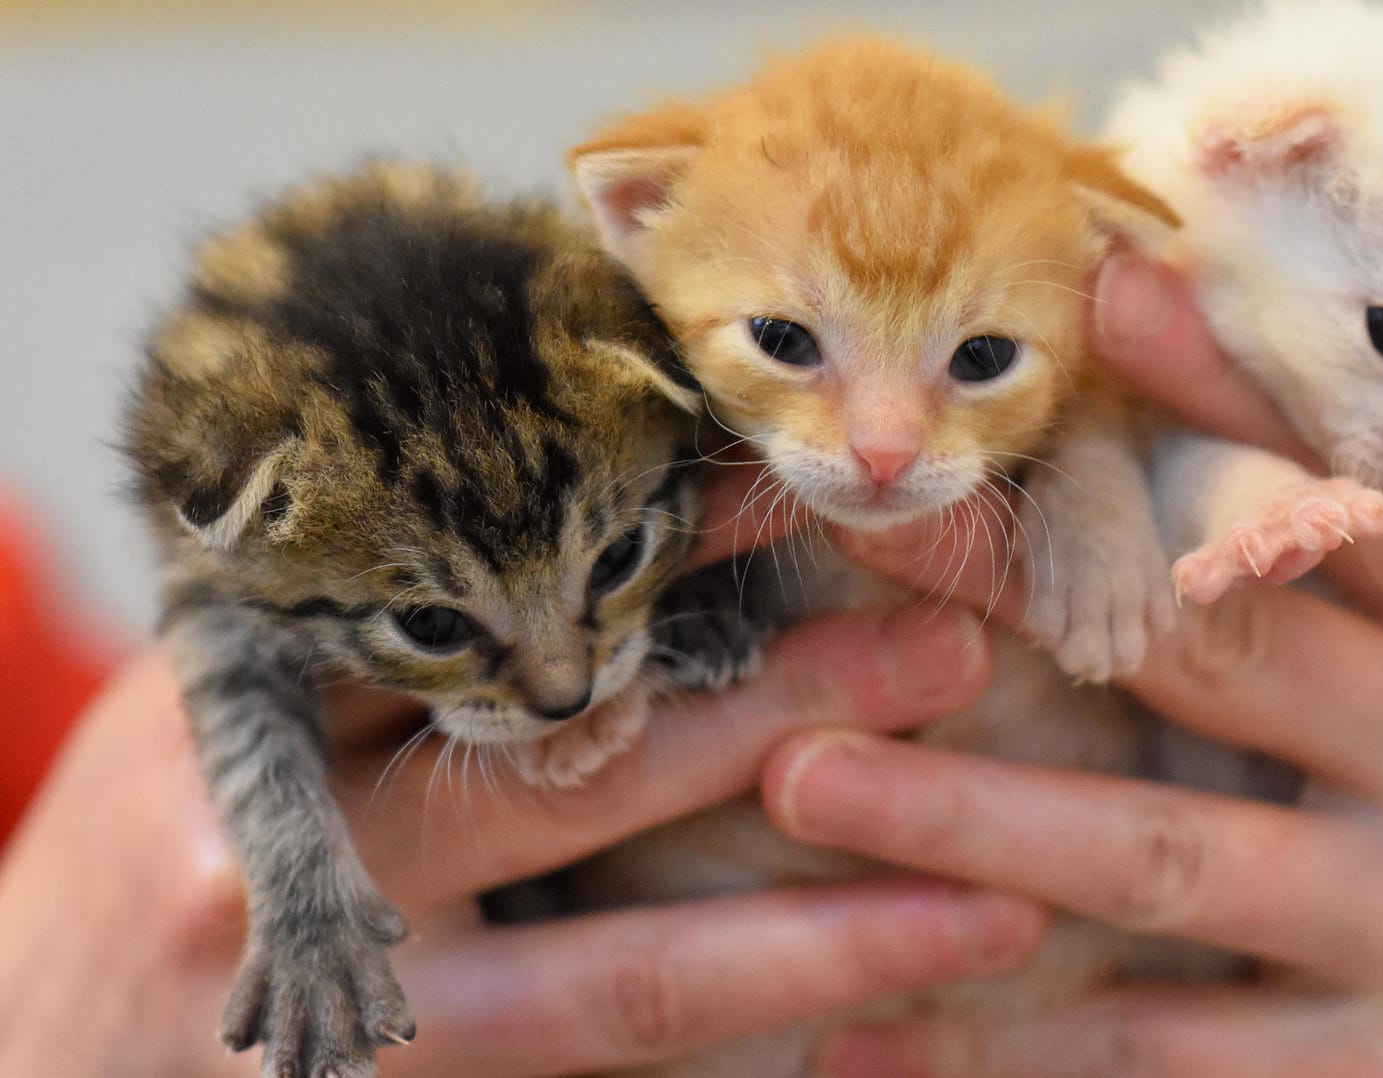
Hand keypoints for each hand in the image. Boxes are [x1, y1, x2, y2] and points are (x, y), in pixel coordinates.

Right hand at [0, 550, 1040, 1076]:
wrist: (26, 1068)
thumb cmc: (135, 865)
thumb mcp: (214, 710)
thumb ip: (372, 636)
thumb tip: (586, 525)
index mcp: (267, 706)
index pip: (486, 602)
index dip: (660, 550)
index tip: (798, 498)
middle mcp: (312, 865)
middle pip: (583, 775)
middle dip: (782, 714)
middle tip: (949, 657)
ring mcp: (370, 1014)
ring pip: (627, 976)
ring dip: (823, 937)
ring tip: (991, 904)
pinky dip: (753, 1063)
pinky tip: (879, 1047)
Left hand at [757, 253, 1382, 1076]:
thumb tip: (1222, 451)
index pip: (1367, 498)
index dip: (1231, 397)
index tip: (1098, 299)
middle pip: (1224, 652)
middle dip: (1023, 593)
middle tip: (865, 530)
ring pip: (1165, 857)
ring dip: (970, 817)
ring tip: (807, 781)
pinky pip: (1170, 1054)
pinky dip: (1018, 1043)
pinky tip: (880, 1035)